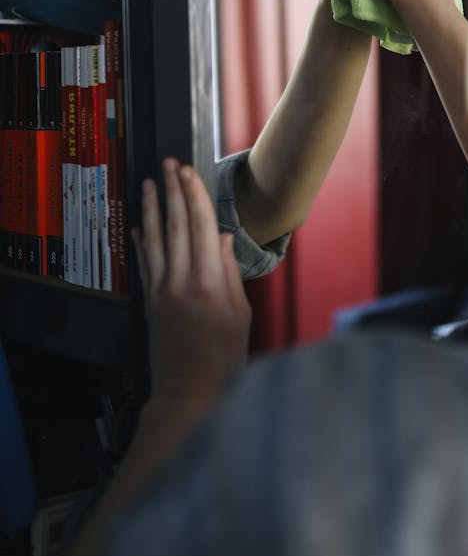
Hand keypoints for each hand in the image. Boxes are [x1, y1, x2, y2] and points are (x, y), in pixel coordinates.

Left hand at [132, 159, 251, 406]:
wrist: (190, 391)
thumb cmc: (224, 357)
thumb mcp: (241, 314)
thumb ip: (229, 272)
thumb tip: (220, 237)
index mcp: (209, 283)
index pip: (200, 227)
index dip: (195, 196)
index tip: (190, 172)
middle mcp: (181, 282)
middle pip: (176, 226)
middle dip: (173, 191)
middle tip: (169, 164)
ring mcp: (162, 291)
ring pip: (155, 239)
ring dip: (153, 207)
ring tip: (150, 182)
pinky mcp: (150, 301)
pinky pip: (144, 262)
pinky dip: (141, 240)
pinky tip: (138, 223)